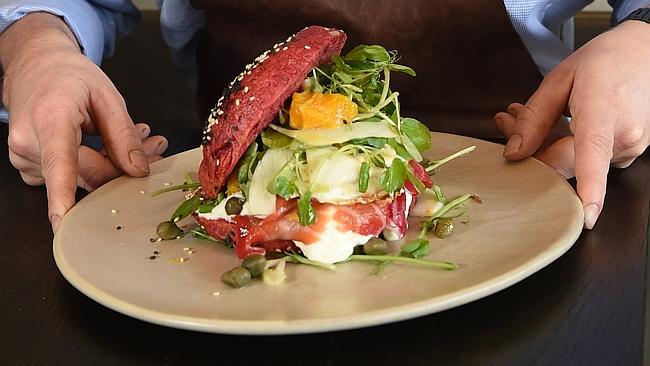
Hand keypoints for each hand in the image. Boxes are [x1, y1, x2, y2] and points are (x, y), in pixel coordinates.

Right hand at [0, 13, 167, 231]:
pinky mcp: (28, 167)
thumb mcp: (107, 96)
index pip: (60, 168)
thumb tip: (137, 171)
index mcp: (50, 121)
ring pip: (81, 179)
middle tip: (153, 145)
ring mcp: (24, 158)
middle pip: (87, 176)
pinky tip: (108, 147)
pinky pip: (69, 178)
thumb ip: (124, 135)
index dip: (64, 199)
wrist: (34, 64)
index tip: (67, 226)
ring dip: (112, 165)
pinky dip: (92, 166)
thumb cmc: (68, 76)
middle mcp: (30, 143)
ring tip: (136, 139)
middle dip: (124, 167)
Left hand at [494, 20, 649, 228]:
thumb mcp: (559, 79)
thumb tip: (514, 154)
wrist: (647, 51)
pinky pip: (588, 160)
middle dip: (529, 148)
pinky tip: (554, 124)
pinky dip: (566, 146)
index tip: (585, 217)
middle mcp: (623, 136)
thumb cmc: (605, 60)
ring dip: (544, 144)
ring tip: (523, 115)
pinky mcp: (628, 153)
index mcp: (604, 111)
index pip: (592, 157)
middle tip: (506, 120)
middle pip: (563, 163)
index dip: (589, 189)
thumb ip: (533, 118)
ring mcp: (630, 148)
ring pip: (573, 163)